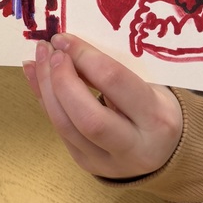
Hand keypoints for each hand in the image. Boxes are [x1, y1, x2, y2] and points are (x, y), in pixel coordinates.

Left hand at [23, 33, 182, 178]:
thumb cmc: (155, 107)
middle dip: (61, 79)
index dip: (84, 56)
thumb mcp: (147, 85)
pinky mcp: (87, 164)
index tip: (64, 38)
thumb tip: (67, 47)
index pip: (114, 81)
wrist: (166, 152)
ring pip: (65, 127)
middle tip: (49, 51)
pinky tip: (36, 78)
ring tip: (36, 61)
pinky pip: (59, 131)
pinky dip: (44, 101)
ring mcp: (107, 162)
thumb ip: (111, 72)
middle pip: (87, 116)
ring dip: (45, 89)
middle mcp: (134, 147)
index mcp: (156, 118)